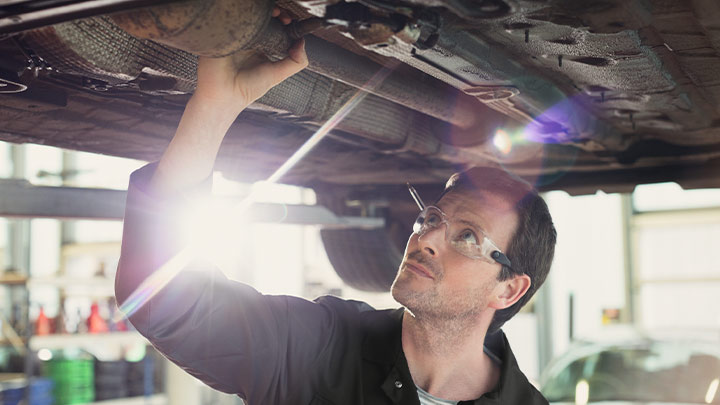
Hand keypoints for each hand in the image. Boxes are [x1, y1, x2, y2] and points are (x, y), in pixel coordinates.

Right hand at [192, 8, 307, 111]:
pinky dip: (246, 13)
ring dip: (265, 11)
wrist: (224, 94)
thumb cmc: (247, 88)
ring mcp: (236, 32)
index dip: (285, 21)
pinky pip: (234, 16)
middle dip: (278, 13)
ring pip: (252, 14)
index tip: (291, 22)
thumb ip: (295, 62)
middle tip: (284, 17)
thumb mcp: (277, 75)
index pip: (275, 26)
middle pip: (265, 17)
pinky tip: (256, 19)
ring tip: (275, 15)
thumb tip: (302, 42)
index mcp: (261, 45)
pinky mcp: (222, 30)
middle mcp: (249, 37)